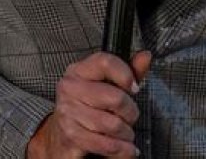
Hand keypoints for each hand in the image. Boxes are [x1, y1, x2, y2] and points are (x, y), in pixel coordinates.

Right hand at [27, 50, 150, 157]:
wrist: (60, 136)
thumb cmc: (87, 106)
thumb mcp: (107, 85)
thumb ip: (128, 71)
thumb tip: (145, 57)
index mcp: (79, 70)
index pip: (105, 62)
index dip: (126, 75)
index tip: (135, 87)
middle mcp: (70, 88)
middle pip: (114, 97)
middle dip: (130, 112)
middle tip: (131, 116)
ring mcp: (68, 112)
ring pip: (112, 124)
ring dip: (126, 133)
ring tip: (127, 133)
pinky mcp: (71, 136)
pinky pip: (105, 144)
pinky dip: (121, 149)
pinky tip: (126, 148)